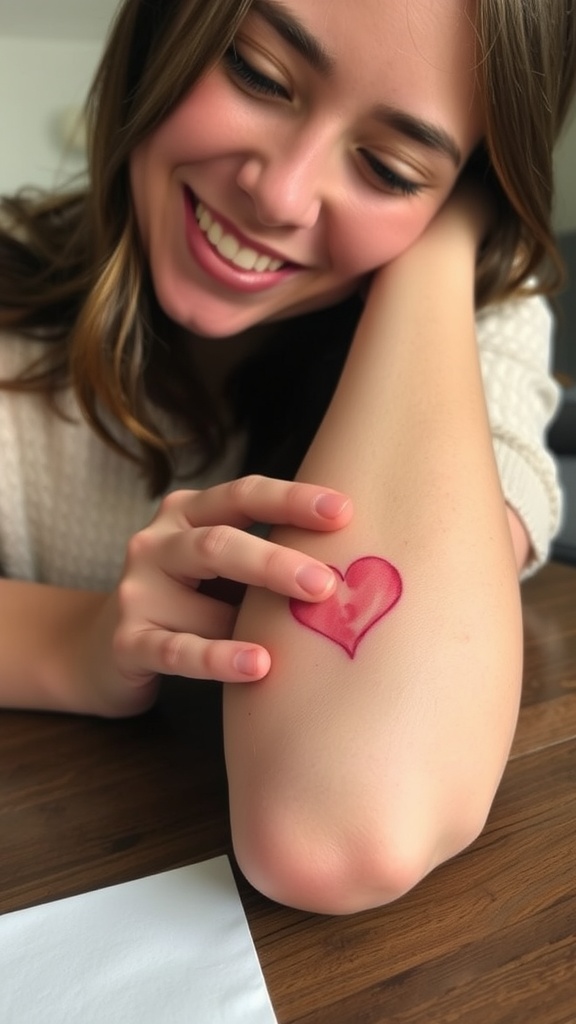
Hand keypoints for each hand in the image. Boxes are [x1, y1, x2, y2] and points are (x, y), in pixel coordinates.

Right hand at [110, 476, 351, 688]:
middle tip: (326, 585)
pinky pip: (177, 650)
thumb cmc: (189, 603)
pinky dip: (220, 658)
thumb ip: (266, 561)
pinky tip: (258, 665)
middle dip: (276, 562)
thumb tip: (352, 568)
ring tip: (300, 633)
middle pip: (219, 542)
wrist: (107, 650)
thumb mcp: (222, 572)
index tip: (344, 511)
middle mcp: (156, 542)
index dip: (292, 500)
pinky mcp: (127, 642)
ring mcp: (137, 591)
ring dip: (253, 619)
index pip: (243, 495)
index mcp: (187, 512)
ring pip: (201, 600)